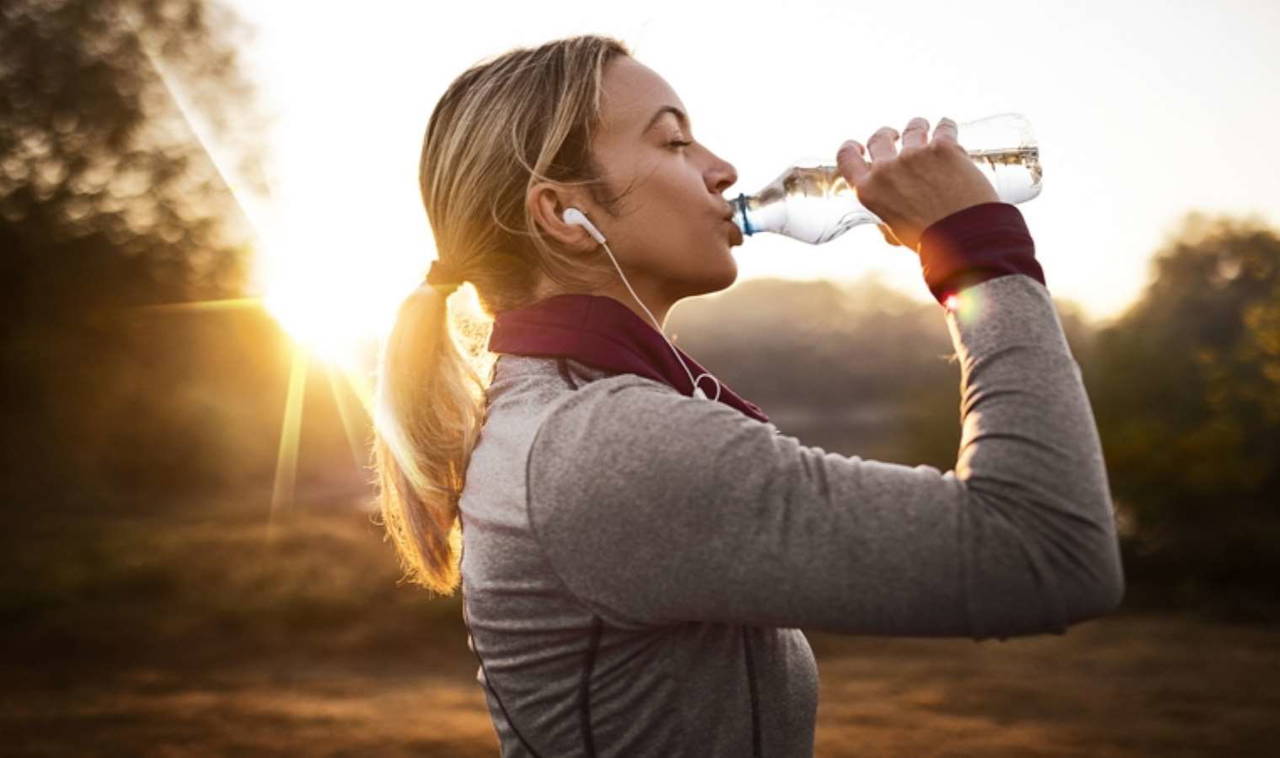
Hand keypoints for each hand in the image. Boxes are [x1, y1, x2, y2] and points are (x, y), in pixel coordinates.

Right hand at [836, 117, 997, 251]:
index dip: (851, 148)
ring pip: (912, 127)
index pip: (847, 158)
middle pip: (879, 138)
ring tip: (926, 130)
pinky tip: (947, 127)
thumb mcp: (896, 229)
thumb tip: (886, 212)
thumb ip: (886, 213)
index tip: (859, 145)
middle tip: (897, 136)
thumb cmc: (931, 240)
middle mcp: (887, 170)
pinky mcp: (943, 147)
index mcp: (870, 191)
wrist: (965, 238)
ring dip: (918, 127)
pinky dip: (945, 126)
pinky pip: (943, 126)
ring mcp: (914, 155)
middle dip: (887, 134)